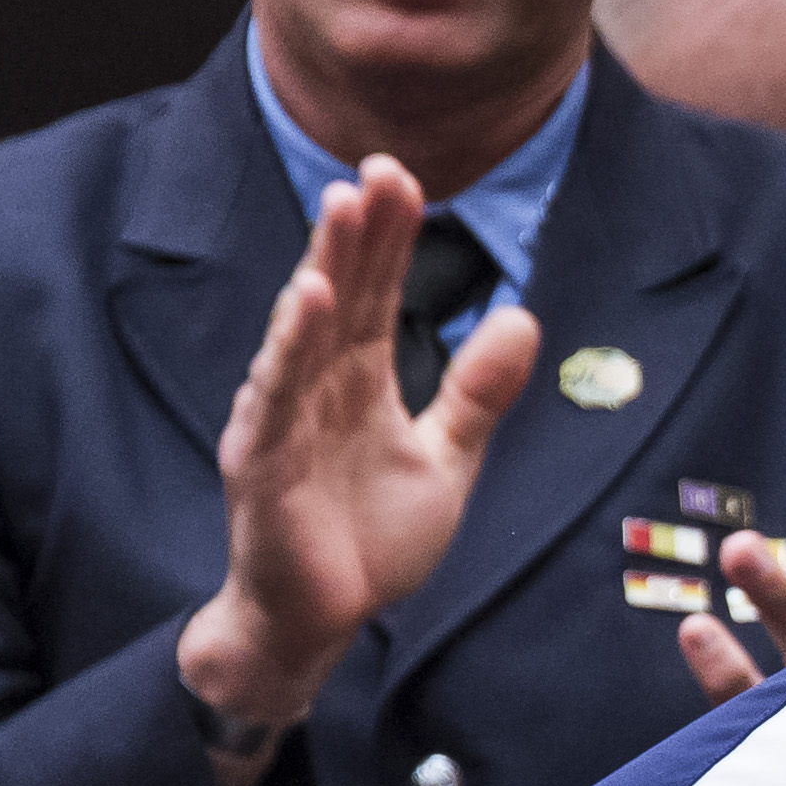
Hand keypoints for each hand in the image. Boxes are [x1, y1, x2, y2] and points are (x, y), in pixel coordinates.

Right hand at [179, 156, 535, 771]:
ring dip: (325, 265)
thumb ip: (479, 392)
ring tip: (343, 205)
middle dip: (360, 230)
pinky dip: (294, 344)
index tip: (408, 177)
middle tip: (380, 165)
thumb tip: (523, 317)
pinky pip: (279, 392)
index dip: (391, 238)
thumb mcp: (446, 459)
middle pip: (343, 293)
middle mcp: (315, 386)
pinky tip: (309, 297)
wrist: (319, 621)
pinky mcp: (262, 459)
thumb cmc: (369, 539)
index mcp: (358, 381)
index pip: (377, 293)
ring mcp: (283, 418)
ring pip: (307, 329)